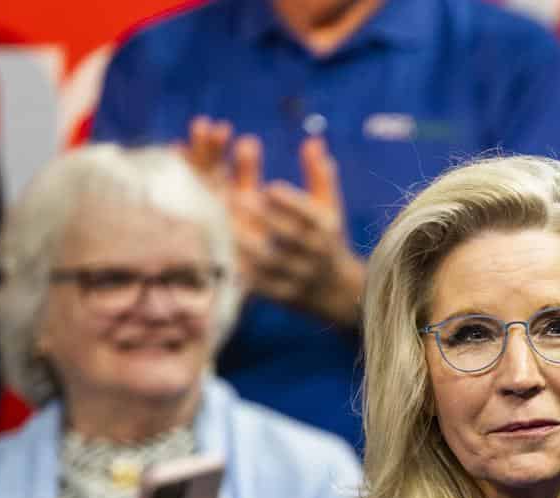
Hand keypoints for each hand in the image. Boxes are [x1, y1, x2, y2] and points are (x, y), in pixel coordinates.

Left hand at [185, 119, 366, 326]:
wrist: (336, 292)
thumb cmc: (327, 238)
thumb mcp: (329, 206)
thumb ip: (320, 174)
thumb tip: (313, 139)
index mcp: (325, 228)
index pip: (309, 215)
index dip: (290, 203)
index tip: (269, 187)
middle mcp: (314, 253)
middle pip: (289, 237)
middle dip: (265, 219)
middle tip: (237, 200)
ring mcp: (298, 276)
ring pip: (272, 263)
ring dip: (248, 247)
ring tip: (225, 229)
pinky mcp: (281, 295)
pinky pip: (260, 286)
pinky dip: (242, 274)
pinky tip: (223, 260)